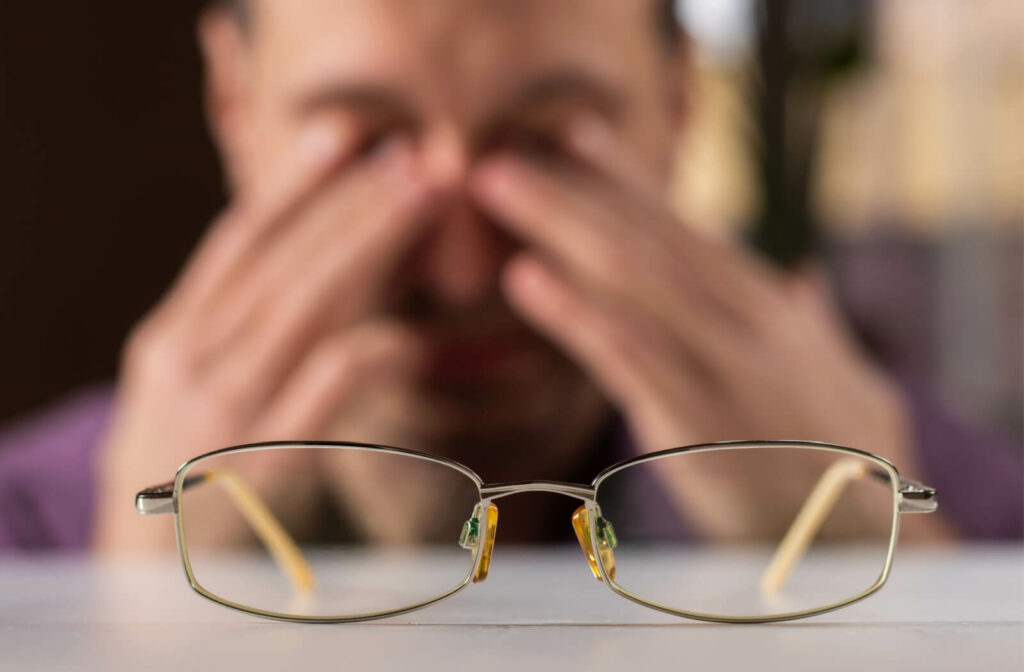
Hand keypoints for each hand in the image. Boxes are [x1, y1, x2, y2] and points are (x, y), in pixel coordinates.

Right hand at [93, 124, 433, 552]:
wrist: (138, 577)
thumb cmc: (182, 476)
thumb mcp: (190, 390)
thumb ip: (238, 334)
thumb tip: (320, 278)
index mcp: (172, 337)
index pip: (239, 243)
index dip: (293, 185)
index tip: (344, 136)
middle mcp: (188, 362)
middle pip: (280, 262)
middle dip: (350, 203)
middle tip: (411, 155)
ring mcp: (219, 411)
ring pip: (301, 306)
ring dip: (366, 246)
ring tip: (419, 200)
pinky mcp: (255, 465)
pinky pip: (318, 394)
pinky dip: (364, 354)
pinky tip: (410, 330)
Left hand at [470, 118, 951, 539]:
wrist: (876, 540)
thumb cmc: (844, 461)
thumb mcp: (838, 374)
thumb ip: (808, 321)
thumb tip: (802, 279)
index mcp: (767, 306)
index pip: (685, 229)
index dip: (625, 180)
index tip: (573, 138)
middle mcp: (748, 321)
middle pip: (645, 239)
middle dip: (568, 194)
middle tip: (497, 160)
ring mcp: (727, 368)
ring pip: (633, 279)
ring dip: (557, 226)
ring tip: (493, 189)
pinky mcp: (701, 428)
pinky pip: (630, 358)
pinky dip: (576, 312)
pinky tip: (526, 279)